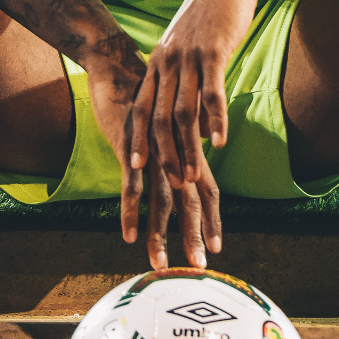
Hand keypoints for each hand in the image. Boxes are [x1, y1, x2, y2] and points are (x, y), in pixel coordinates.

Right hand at [85, 45, 222, 271]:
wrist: (120, 71)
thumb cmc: (146, 105)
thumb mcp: (168, 132)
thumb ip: (181, 154)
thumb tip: (192, 175)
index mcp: (187, 152)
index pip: (209, 191)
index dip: (214, 220)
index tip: (218, 249)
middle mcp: (175, 155)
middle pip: (190, 201)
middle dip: (194, 235)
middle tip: (198, 266)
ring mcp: (153, 153)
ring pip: (161, 200)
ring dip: (161, 234)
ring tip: (159, 263)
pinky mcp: (129, 149)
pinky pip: (131, 185)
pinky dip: (131, 212)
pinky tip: (128, 236)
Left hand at [128, 0, 259, 256]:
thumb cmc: (209, 14)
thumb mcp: (186, 45)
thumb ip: (180, 72)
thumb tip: (181, 102)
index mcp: (158, 63)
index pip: (142, 110)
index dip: (138, 141)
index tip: (135, 171)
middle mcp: (166, 62)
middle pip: (159, 119)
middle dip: (163, 156)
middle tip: (169, 189)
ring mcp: (188, 56)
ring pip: (183, 112)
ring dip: (188, 149)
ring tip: (193, 178)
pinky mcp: (212, 50)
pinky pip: (210, 91)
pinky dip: (214, 120)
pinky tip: (220, 142)